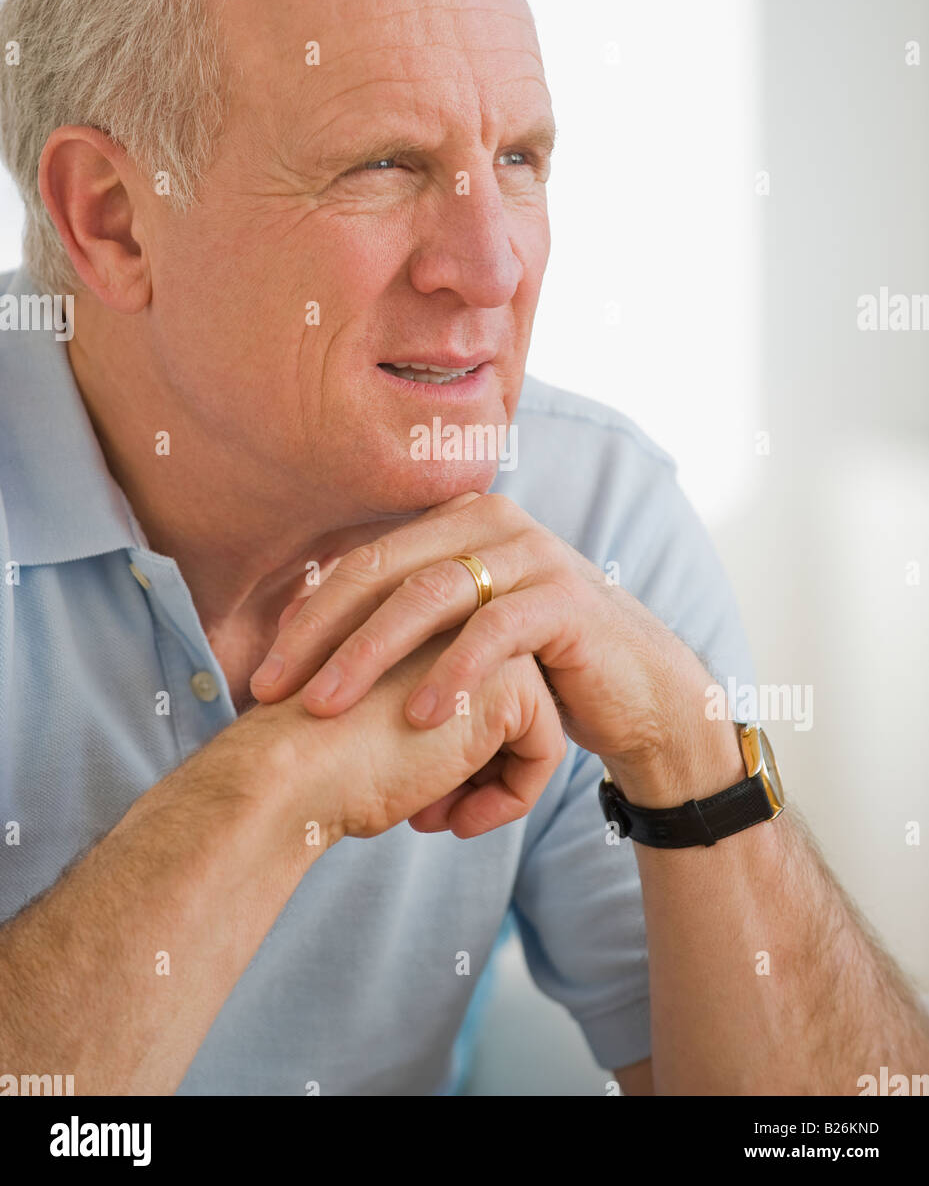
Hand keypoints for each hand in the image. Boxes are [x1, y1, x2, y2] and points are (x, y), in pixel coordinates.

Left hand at [250, 493, 731, 803]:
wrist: (640, 694)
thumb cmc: (536, 668)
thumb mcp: (463, 636)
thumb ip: (404, 623)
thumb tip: (303, 638)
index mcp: (456, 524)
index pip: (363, 562)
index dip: (307, 616)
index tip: (262, 674)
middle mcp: (492, 523)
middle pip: (384, 571)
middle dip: (321, 634)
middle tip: (275, 692)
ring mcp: (533, 556)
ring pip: (430, 595)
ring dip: (370, 654)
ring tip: (327, 708)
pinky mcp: (567, 601)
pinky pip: (497, 631)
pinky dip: (454, 673)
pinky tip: (422, 717)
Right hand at [256, 631, 564, 840]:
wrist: (288, 769)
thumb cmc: (313, 754)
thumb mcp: (374, 714)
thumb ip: (419, 701)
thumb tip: (481, 746)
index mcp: (420, 612)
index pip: (470, 685)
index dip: (446, 749)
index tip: (401, 780)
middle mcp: (459, 612)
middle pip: (504, 704)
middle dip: (472, 767)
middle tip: (421, 807)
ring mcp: (488, 638)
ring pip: (529, 726)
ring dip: (488, 783)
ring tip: (430, 814)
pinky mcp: (512, 681)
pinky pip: (544, 751)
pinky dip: (512, 798)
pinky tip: (456, 821)